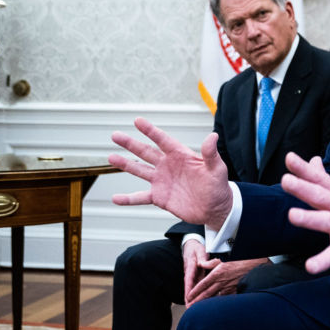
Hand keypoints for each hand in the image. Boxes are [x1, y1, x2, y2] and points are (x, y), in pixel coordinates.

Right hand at [110, 117, 232, 228]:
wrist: (215, 209)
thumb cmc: (218, 186)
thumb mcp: (217, 169)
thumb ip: (211, 154)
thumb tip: (213, 136)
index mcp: (180, 155)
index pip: (162, 140)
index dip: (150, 131)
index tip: (137, 121)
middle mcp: (168, 165)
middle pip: (146, 152)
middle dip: (130, 144)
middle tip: (115, 135)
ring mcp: (161, 181)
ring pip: (139, 170)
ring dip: (125, 164)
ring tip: (111, 157)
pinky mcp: (159, 197)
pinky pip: (140, 197)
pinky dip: (128, 199)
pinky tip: (115, 198)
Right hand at [181, 239, 209, 301]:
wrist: (191, 245)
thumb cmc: (196, 248)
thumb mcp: (200, 250)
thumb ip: (203, 258)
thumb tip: (205, 263)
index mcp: (190, 266)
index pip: (189, 279)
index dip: (189, 288)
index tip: (188, 297)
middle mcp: (189, 272)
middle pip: (188, 286)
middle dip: (188, 297)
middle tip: (189, 307)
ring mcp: (191, 275)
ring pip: (191, 287)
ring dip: (191, 297)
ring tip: (191, 308)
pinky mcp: (194, 276)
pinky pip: (195, 285)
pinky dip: (195, 293)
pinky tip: (198, 301)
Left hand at [185, 257, 267, 306]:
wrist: (253, 266)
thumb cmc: (238, 261)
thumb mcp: (223, 259)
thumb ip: (210, 263)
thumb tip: (201, 264)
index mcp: (217, 273)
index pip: (203, 284)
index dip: (195, 291)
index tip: (188, 297)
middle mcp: (221, 282)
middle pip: (206, 294)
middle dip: (197, 301)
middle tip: (190, 307)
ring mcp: (228, 288)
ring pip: (214, 298)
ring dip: (206, 304)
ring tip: (198, 310)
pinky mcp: (234, 292)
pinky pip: (224, 299)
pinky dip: (218, 303)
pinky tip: (214, 307)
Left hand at [282, 153, 329, 274]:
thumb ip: (324, 178)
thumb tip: (313, 159)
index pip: (318, 178)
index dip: (303, 168)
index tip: (289, 158)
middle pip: (320, 196)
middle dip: (303, 188)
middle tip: (286, 181)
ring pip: (327, 221)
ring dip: (310, 218)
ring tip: (293, 215)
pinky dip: (323, 260)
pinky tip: (310, 266)